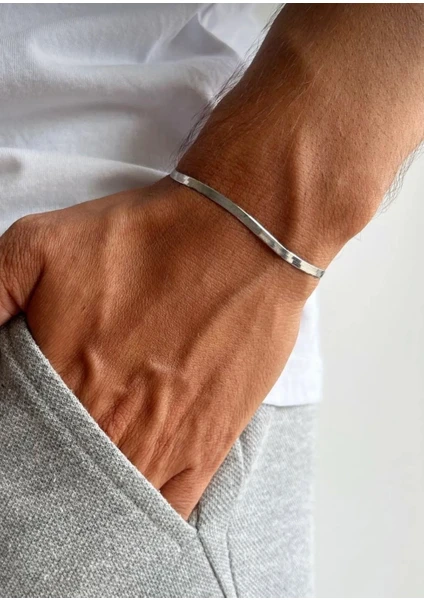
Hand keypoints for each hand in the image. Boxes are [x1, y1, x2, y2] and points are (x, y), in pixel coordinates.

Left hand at [0, 177, 312, 518]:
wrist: (239, 239)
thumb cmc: (146, 240)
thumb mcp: (40, 244)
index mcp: (62, 381)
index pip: (15, 445)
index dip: (12, 444)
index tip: (18, 433)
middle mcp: (110, 423)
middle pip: (62, 477)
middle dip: (51, 468)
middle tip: (57, 448)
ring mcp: (164, 441)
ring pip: (112, 502)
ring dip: (93, 499)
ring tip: (89, 477)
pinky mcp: (209, 444)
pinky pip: (169, 508)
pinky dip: (144, 515)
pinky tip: (131, 503)